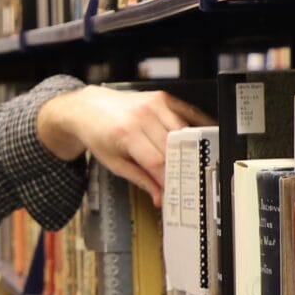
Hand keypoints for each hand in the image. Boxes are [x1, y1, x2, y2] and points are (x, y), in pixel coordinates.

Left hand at [34, 85, 213, 202]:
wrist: (89, 108)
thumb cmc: (99, 134)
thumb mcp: (114, 163)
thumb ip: (140, 180)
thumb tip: (159, 197)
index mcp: (127, 133)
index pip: (157, 162)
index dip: (169, 179)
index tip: (175, 192)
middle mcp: (142, 115)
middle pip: (174, 147)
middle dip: (181, 167)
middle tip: (187, 183)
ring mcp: (154, 104)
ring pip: (184, 132)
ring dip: (190, 150)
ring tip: (193, 165)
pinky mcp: (163, 97)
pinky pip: (188, 112)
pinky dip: (199, 125)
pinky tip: (205, 137)